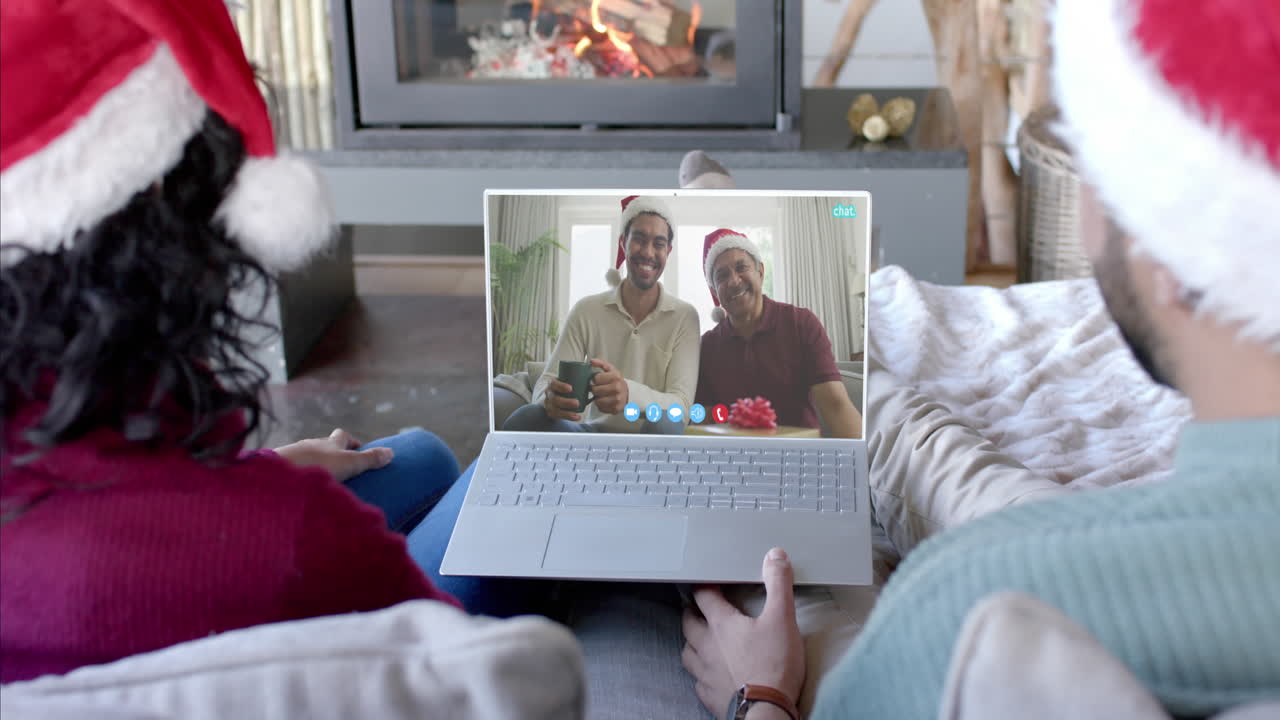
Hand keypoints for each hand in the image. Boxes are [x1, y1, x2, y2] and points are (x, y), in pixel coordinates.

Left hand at [274, 428, 393, 482]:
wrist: (278, 475)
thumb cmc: (318, 467)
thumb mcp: (350, 464)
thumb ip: (369, 460)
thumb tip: (391, 452)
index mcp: (329, 442)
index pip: (342, 436)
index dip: (351, 442)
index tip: (358, 451)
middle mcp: (310, 445)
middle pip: (323, 446)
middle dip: (331, 455)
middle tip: (340, 471)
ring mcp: (293, 456)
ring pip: (307, 458)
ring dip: (314, 467)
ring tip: (320, 484)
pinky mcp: (278, 470)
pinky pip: (292, 471)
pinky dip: (298, 478)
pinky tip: (300, 491)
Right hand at [543, 379, 582, 421]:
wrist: (558, 397)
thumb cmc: (567, 388)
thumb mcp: (569, 381)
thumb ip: (579, 379)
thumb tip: (595, 377)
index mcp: (553, 384)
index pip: (554, 384)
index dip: (561, 386)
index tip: (571, 388)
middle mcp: (549, 393)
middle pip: (554, 399)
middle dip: (566, 402)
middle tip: (577, 403)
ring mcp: (549, 404)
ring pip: (555, 409)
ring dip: (567, 412)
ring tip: (576, 414)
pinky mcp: (551, 412)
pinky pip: (558, 416)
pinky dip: (568, 418)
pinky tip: (576, 417)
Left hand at [589, 358, 628, 414]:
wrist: (629, 394)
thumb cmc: (617, 382)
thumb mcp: (611, 370)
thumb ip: (601, 364)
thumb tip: (592, 361)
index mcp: (615, 377)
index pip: (596, 378)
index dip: (595, 380)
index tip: (599, 380)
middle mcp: (617, 388)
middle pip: (595, 390)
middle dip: (596, 389)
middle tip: (600, 388)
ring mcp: (616, 400)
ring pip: (597, 401)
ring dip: (598, 398)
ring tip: (603, 395)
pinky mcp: (615, 409)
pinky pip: (601, 408)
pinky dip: (601, 405)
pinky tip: (606, 401)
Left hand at [681, 548, 804, 717]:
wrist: (765, 712)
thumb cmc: (773, 666)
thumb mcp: (783, 619)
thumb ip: (778, 585)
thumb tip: (775, 556)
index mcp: (721, 624)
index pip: (703, 596)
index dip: (703, 586)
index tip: (706, 581)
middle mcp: (706, 646)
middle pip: (689, 623)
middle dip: (692, 613)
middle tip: (700, 608)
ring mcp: (705, 672)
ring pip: (688, 652)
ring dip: (692, 643)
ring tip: (701, 640)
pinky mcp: (709, 695)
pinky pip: (697, 681)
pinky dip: (701, 674)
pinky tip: (710, 674)